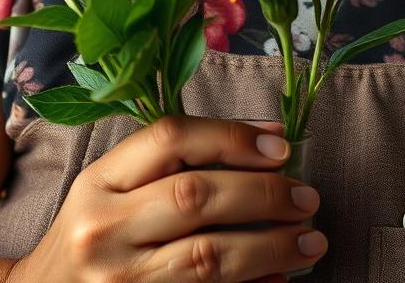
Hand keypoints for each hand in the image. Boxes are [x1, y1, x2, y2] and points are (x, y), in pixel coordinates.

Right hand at [9, 115, 326, 282]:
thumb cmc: (92, 233)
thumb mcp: (113, 186)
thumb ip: (177, 160)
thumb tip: (271, 139)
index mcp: (99, 181)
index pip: (171, 137)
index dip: (232, 136)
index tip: (281, 144)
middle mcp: (103, 229)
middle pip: (196, 196)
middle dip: (263, 194)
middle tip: (308, 196)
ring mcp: (120, 281)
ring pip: (208, 256)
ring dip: (271, 246)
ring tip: (311, 239)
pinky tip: (279, 278)